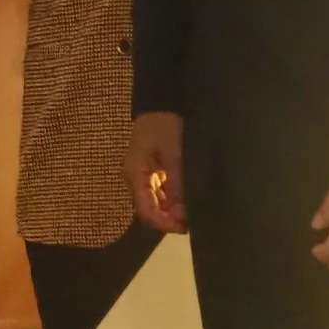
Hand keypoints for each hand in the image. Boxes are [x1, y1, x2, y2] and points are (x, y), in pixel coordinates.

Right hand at [125, 112, 188, 233]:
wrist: (163, 99)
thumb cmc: (166, 125)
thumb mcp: (174, 155)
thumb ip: (177, 185)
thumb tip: (183, 214)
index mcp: (135, 175)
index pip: (145, 211)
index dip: (164, 224)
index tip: (184, 228)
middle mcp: (135, 178)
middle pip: (150, 209)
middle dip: (170, 218)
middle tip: (193, 220)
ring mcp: (143, 174)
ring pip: (157, 201)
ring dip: (173, 209)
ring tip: (193, 210)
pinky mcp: (152, 169)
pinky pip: (161, 191)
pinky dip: (174, 198)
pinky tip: (188, 198)